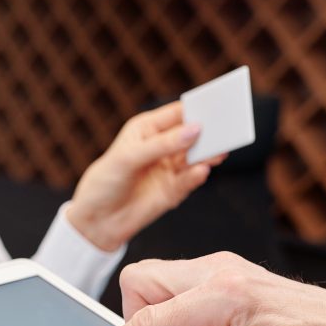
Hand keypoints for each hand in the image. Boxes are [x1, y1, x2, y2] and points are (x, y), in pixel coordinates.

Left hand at [65, 101, 226, 251]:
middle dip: (209, 131)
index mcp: (148, 129)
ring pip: (195, 157)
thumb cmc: (106, 182)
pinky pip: (190, 180)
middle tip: (228, 126)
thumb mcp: (128, 158)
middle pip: (192, 135)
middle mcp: (162, 146)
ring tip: (220, 151)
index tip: (218, 104)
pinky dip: (197, 175)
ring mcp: (169, 169)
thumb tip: (195, 130)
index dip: (198, 108)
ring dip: (208, 154)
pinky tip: (203, 170)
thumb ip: (162, 145)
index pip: (179, 113)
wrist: (97, 221)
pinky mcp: (174, 191)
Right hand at [72, 253, 325, 325]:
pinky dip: (178, 313)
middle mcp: (218, 271)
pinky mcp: (225, 272)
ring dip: (159, 317)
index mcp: (224, 296)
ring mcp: (221, 267)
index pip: (149, 321)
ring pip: (158, 280)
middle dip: (138, 320)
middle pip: (142, 281)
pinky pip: (179, 286)